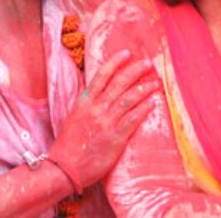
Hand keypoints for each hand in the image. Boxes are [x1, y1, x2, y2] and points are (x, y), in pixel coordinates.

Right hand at [48, 50, 160, 189]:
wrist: (65, 168)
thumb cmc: (68, 145)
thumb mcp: (74, 117)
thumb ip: (87, 105)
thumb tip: (97, 93)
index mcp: (84, 102)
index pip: (102, 75)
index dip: (115, 62)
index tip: (127, 53)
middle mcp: (96, 109)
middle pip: (119, 83)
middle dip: (135, 70)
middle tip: (148, 64)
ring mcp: (106, 122)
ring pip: (129, 98)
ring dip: (144, 88)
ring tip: (155, 83)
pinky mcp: (115, 137)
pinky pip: (133, 119)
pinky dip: (144, 108)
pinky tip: (152, 102)